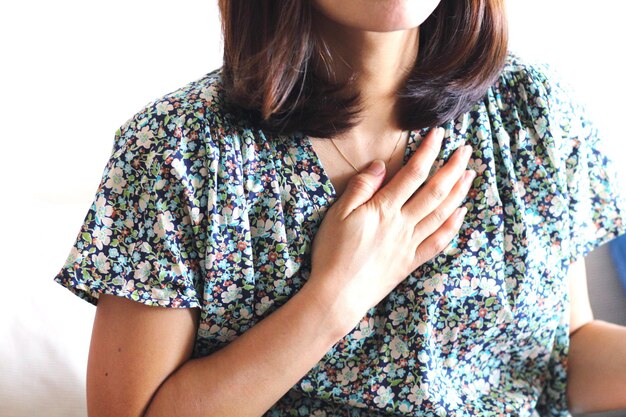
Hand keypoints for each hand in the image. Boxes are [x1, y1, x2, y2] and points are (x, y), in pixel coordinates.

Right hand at [304, 127, 474, 334]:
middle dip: (453, 168)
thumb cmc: (332, 253)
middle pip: (435, 191)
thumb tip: (380, 165)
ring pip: (442, 214)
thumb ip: (360, 188)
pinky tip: (460, 214)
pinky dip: (452, 226)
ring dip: (459, 192)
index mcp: (384, 210)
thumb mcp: (338, 215)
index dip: (428, 151)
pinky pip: (438, 242)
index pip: (413, 174)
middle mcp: (403, 225)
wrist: (338, 295)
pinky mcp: (411, 262)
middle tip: (466, 150)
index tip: (439, 134)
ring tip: (470, 174)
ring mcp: (410, 244)